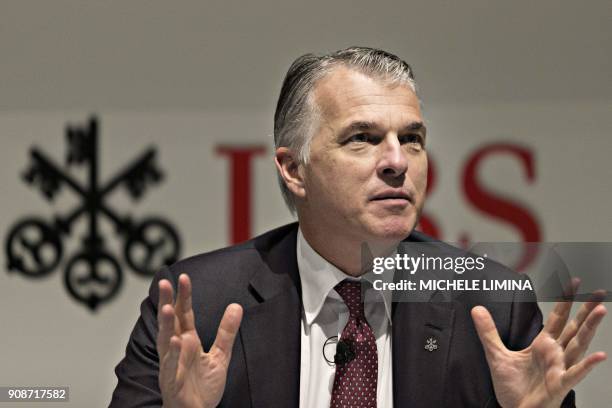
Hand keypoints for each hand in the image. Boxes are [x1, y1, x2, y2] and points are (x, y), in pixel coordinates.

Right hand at [157, 273, 242, 407]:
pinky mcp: (172, 380)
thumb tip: (236, 306)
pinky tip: (175, 340)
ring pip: (166, 339)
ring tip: (168, 307)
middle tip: (165, 283)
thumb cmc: (202, 388)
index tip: (184, 278)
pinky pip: (170, 365)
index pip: (185, 314)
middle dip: (168, 302)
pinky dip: (172, 353)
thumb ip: (226, 332)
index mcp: (188, 341)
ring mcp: (172, 363)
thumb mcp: (221, 355)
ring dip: (166, 324)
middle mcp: (177, 349)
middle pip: (171, 321)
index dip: (185, 296)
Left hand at [471, 283, 606, 407]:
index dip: (566, 300)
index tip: (575, 283)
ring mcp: (560, 368)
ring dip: (589, 328)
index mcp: (543, 345)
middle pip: (574, 328)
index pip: (558, 318)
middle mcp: (555, 354)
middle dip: (585, 310)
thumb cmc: (513, 389)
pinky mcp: (559, 384)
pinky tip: (599, 355)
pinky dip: (587, 365)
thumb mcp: (496, 355)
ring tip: (599, 311)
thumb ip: (488, 332)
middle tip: (598, 293)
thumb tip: (476, 309)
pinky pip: (575, 373)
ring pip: (578, 345)